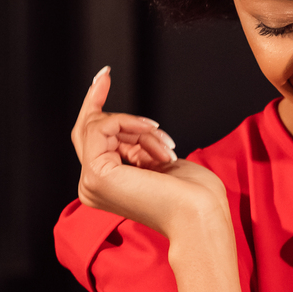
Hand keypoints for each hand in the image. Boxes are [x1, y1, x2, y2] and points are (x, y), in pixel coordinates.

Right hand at [70, 67, 227, 236]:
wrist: (202, 216)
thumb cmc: (195, 196)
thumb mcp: (161, 162)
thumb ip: (139, 148)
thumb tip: (133, 131)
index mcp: (107, 184)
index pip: (92, 139)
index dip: (95, 103)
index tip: (103, 75)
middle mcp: (92, 185)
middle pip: (92, 129)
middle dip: (115, 111)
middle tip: (126, 95)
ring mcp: (90, 182)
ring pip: (101, 127)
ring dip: (141, 129)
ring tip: (167, 148)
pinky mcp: (96, 175)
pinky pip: (103, 128)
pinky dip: (131, 125)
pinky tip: (156, 138)